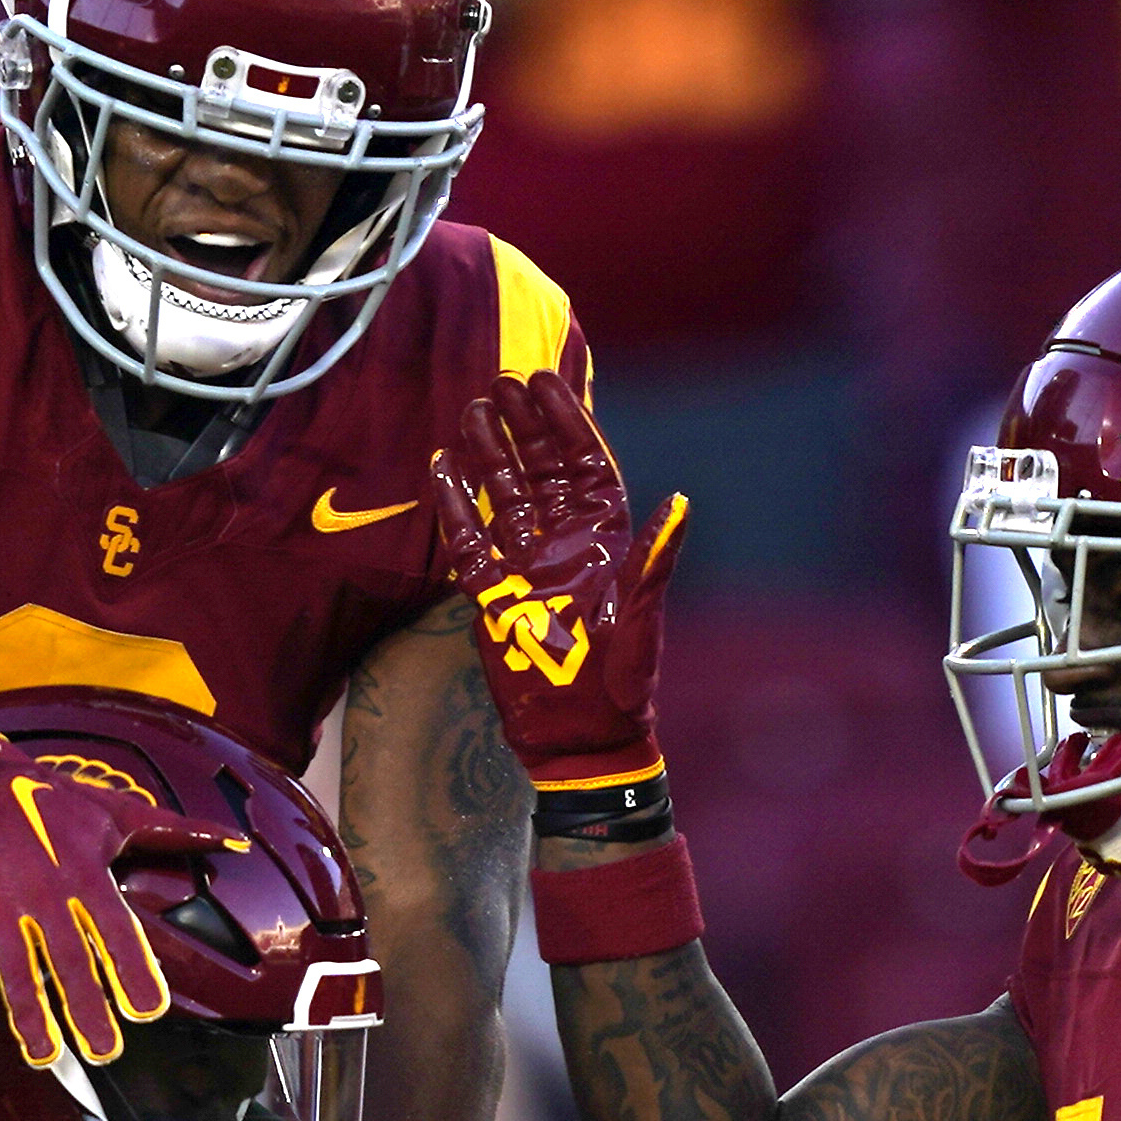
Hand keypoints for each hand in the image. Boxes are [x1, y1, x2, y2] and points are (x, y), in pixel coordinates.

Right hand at [0, 727, 184, 1070]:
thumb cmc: (51, 799)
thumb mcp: (116, 811)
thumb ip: (175, 832)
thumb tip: (234, 839)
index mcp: (82, 874)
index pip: (114, 931)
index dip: (130, 971)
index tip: (147, 1009)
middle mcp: (41, 895)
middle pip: (67, 961)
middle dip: (85, 1008)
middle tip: (104, 1051)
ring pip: (15, 971)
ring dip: (29, 1016)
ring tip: (46, 1054)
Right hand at [428, 370, 687, 790]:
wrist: (581, 740)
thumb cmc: (622, 686)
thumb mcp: (641, 623)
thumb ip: (652, 562)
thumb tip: (680, 505)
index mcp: (607, 542)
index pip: (585, 465)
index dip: (568, 420)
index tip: (545, 380)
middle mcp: (567, 544)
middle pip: (541, 470)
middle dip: (523, 425)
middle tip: (500, 383)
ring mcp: (528, 567)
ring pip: (504, 496)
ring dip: (488, 454)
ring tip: (470, 412)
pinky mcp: (494, 595)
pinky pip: (470, 542)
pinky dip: (455, 508)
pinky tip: (440, 470)